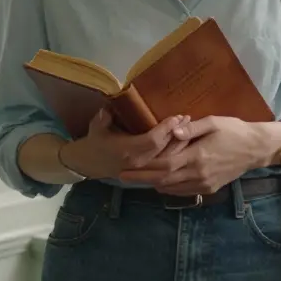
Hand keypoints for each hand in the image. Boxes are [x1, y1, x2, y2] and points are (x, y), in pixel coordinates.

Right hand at [59, 110, 189, 181]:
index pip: (152, 141)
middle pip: (164, 150)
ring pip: (167, 158)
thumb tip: (108, 109)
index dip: (165, 130)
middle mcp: (138, 162)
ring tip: (189, 126)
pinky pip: (165, 163)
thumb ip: (102, 119)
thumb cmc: (96, 141)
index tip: (176, 117)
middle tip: (187, 118)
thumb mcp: (95, 128)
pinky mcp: (147, 171)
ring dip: (179, 143)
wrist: (91, 162)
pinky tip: (184, 141)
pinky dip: (175, 152)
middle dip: (177, 134)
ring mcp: (144, 169)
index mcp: (126, 151)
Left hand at [118, 116, 280, 195]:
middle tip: (123, 177)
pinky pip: (184, 192)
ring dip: (153, 184)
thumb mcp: (213, 122)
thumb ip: (191, 128)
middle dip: (142, 179)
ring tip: (137, 179)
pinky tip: (160, 183)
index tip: (126, 167)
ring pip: (172, 188)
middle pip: (163, 180)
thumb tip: (173, 129)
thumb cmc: (234, 130)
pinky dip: (168, 188)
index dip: (143, 168)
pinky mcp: (209, 189)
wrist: (256, 149)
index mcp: (197, 156)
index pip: (164, 165)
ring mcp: (204, 184)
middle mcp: (198, 174)